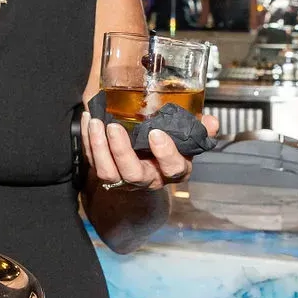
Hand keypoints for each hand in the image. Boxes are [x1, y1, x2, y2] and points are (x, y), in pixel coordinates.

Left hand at [83, 112, 218, 192]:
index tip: (156, 134)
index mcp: (172, 170)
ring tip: (95, 122)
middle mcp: (148, 179)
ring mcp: (124, 178)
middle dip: (122, 151)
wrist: (146, 166)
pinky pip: (92, 160)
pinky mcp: (105, 172)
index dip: (165, 153)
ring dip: (98, 147)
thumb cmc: (167, 147)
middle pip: (133, 174)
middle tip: (114, 127)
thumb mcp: (186, 140)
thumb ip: (198, 130)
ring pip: (107, 172)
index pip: (173, 168)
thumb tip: (211, 122)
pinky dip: (87, 140)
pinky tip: (87, 119)